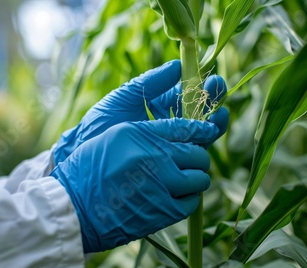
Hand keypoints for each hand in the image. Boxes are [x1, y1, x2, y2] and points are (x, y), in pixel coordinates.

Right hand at [50, 118, 219, 252]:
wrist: (72, 209)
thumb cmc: (87, 171)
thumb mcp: (113, 139)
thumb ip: (145, 133)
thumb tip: (178, 133)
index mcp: (138, 134)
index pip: (184, 127)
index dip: (202, 128)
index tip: (209, 130)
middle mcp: (152, 157)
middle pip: (198, 153)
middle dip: (199, 157)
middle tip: (192, 161)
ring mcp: (160, 184)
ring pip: (200, 178)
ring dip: (196, 179)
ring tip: (184, 181)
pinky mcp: (162, 211)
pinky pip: (192, 202)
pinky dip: (189, 199)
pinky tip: (177, 197)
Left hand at [53, 60, 228, 165]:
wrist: (85, 155)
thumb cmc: (99, 124)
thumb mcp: (125, 97)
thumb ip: (151, 82)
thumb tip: (178, 64)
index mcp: (159, 106)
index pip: (187, 94)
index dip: (201, 86)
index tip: (212, 77)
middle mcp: (169, 125)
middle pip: (199, 112)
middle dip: (212, 100)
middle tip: (219, 89)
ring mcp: (170, 145)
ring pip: (200, 131)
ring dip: (214, 120)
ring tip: (221, 111)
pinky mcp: (170, 164)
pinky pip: (192, 151)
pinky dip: (204, 141)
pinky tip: (210, 131)